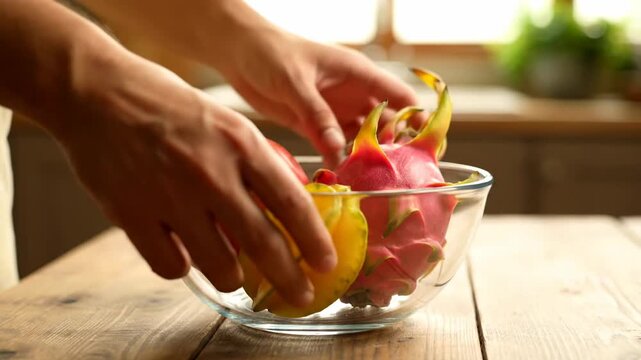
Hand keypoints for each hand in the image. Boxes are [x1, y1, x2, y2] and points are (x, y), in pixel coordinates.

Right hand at [56, 48, 336, 306]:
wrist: (98, 93)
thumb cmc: (169, 106)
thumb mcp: (226, 122)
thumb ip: (254, 163)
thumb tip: (281, 208)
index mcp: (241, 144)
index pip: (291, 203)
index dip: (314, 240)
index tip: (325, 262)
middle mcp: (211, 173)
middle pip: (263, 244)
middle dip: (290, 278)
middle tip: (301, 294)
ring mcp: (171, 196)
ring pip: (220, 266)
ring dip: (233, 277)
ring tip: (233, 273)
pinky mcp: (132, 215)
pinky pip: (171, 266)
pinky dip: (182, 267)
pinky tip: (183, 254)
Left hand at [216, 29, 420, 166]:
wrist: (239, 54)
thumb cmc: (271, 53)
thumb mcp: (295, 80)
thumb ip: (316, 113)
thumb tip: (338, 147)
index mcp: (358, 74)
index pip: (399, 96)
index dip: (416, 119)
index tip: (424, 146)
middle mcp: (353, 95)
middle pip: (387, 123)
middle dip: (394, 146)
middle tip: (396, 174)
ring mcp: (336, 112)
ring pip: (363, 138)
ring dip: (367, 157)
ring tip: (372, 181)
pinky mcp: (316, 127)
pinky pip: (336, 147)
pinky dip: (341, 161)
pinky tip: (343, 177)